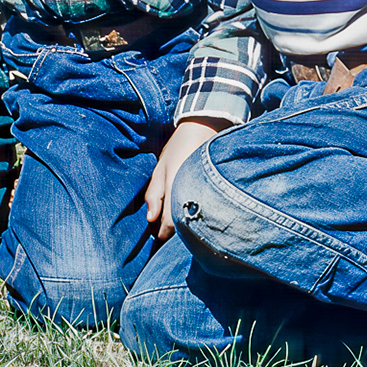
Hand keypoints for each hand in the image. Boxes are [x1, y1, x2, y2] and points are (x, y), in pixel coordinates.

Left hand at [145, 117, 227, 240]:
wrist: (204, 129)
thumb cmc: (178, 149)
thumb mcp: (159, 170)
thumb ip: (153, 195)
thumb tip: (150, 219)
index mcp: (175, 191)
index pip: (169, 226)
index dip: (162, 235)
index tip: (157, 237)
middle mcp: (192, 195)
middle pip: (183, 227)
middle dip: (175, 232)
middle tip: (166, 232)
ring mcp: (206, 194)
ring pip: (195, 220)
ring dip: (187, 224)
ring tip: (180, 222)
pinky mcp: (215, 191)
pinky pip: (205, 210)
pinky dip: (197, 214)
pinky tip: (193, 210)